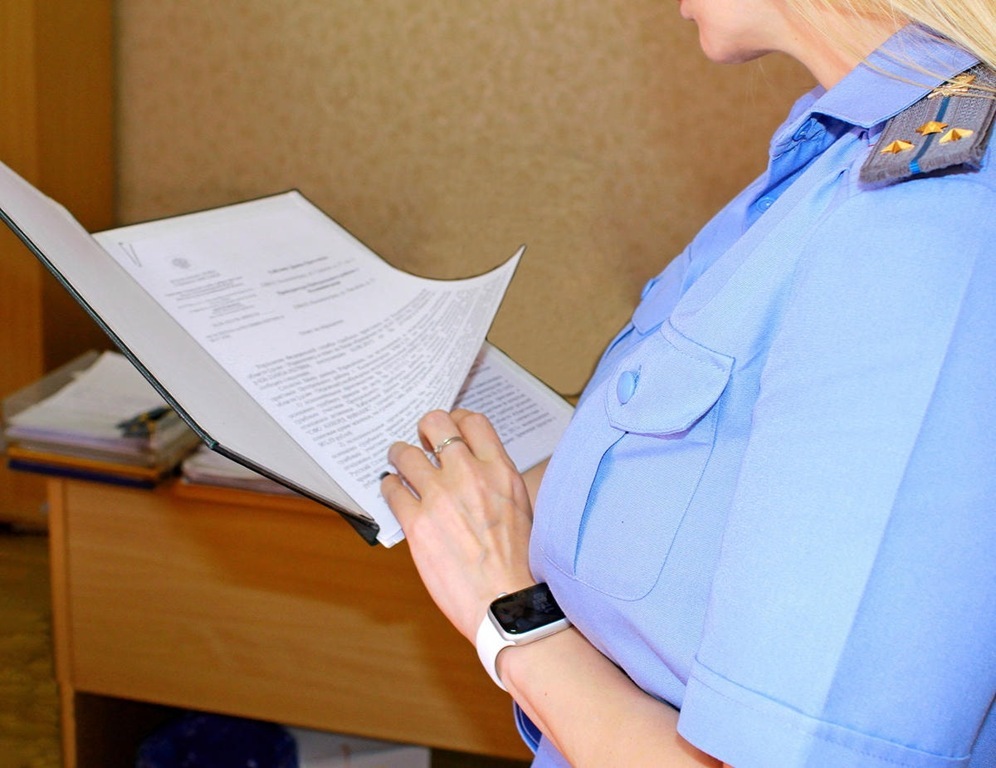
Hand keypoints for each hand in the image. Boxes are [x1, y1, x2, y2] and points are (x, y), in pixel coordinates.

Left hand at [381, 408, 535, 641]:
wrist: (508, 604)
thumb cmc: (521, 566)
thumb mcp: (522, 509)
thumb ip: (497, 482)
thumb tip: (477, 472)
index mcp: (500, 471)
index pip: (473, 422)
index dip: (456, 420)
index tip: (449, 428)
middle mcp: (469, 475)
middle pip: (435, 423)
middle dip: (425, 428)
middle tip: (422, 441)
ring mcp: (440, 496)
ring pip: (405, 453)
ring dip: (399, 455)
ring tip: (398, 463)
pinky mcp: (417, 523)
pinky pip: (391, 489)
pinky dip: (389, 487)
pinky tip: (392, 492)